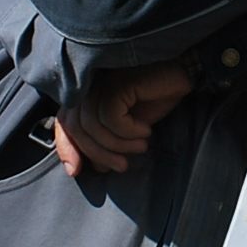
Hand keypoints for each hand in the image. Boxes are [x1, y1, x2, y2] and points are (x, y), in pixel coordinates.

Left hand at [52, 62, 194, 176]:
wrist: (183, 75)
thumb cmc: (156, 97)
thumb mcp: (129, 127)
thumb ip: (108, 142)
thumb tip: (96, 167)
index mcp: (88, 92)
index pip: (64, 122)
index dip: (66, 147)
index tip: (76, 171)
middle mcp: (90, 84)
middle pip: (76, 126)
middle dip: (96, 153)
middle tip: (122, 166)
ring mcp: (102, 80)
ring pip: (92, 124)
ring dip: (117, 145)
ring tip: (140, 147)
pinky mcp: (117, 82)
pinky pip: (110, 116)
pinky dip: (128, 131)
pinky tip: (145, 130)